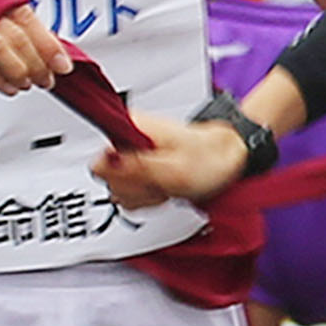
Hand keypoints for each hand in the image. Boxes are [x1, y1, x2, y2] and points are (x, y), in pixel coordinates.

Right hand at [98, 112, 253, 207]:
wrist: (225, 159)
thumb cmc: (209, 158)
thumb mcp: (176, 169)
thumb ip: (138, 168)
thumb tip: (103, 163)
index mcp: (131, 127)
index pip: (99, 163)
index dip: (122, 178)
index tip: (145, 179)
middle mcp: (126, 138)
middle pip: (108, 179)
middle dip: (137, 189)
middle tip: (161, 183)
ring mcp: (131, 154)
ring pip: (119, 190)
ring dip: (145, 195)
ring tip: (166, 184)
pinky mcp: (137, 169)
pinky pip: (130, 194)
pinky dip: (149, 198)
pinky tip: (164, 188)